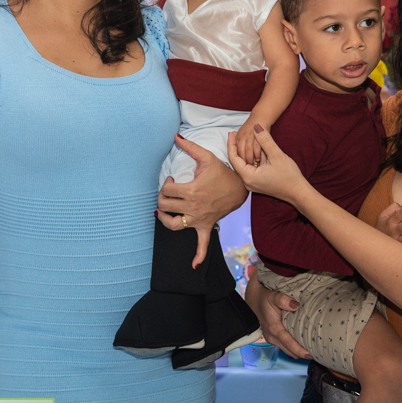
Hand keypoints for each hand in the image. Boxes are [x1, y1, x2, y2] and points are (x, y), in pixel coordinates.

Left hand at [157, 134, 246, 267]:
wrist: (240, 188)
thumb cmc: (222, 172)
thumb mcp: (206, 157)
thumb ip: (190, 147)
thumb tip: (175, 136)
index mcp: (191, 191)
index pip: (166, 190)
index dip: (165, 184)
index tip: (171, 180)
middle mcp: (193, 207)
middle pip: (165, 206)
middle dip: (162, 198)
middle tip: (167, 193)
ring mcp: (198, 219)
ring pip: (172, 225)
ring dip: (164, 220)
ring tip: (162, 212)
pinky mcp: (206, 227)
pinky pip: (202, 245)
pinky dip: (198, 256)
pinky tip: (193, 266)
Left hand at [225, 126, 310, 204]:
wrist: (298, 192)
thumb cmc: (289, 176)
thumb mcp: (277, 155)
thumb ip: (265, 140)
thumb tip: (256, 127)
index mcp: (249, 177)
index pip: (233, 158)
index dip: (231, 144)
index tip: (232, 132)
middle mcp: (247, 182)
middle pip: (236, 162)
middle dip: (235, 147)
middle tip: (235, 134)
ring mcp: (252, 184)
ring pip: (242, 166)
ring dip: (241, 153)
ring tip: (241, 140)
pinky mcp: (257, 184)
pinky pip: (248, 169)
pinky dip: (248, 159)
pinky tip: (251, 151)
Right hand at [244, 275, 309, 358]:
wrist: (253, 299)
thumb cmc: (263, 298)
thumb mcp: (272, 296)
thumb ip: (283, 300)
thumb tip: (296, 305)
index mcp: (273, 328)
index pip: (288, 343)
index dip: (299, 350)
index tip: (310, 354)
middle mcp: (272, 337)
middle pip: (290, 351)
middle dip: (302, 353)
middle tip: (318, 352)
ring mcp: (271, 339)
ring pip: (288, 351)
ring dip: (298, 351)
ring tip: (312, 349)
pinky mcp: (273, 338)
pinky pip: (285, 347)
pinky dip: (294, 348)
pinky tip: (303, 343)